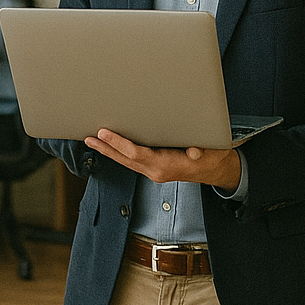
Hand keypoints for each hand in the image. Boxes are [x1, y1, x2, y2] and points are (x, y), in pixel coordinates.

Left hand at [84, 128, 241, 190]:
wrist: (216, 170)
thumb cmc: (212, 157)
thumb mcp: (210, 152)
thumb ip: (201, 151)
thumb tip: (193, 152)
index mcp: (166, 166)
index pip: (136, 154)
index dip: (119, 143)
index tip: (104, 133)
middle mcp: (156, 171)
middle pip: (124, 159)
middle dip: (105, 148)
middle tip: (88, 136)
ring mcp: (153, 171)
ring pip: (125, 161)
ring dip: (108, 151)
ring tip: (91, 140)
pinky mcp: (153, 168)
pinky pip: (131, 161)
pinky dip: (118, 153)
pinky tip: (109, 146)